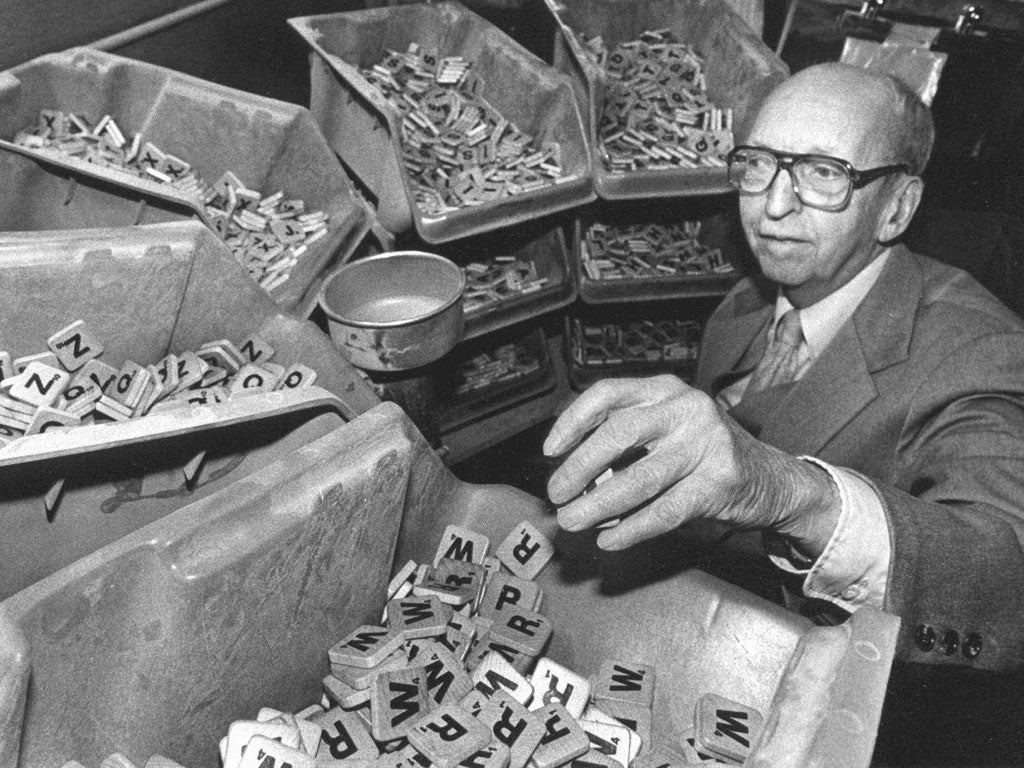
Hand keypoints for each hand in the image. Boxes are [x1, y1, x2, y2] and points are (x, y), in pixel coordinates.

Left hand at [543, 375, 840, 554]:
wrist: (771, 479)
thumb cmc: (702, 455)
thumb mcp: (664, 434)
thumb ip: (622, 448)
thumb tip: (571, 479)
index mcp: (664, 389)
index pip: (608, 394)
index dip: (572, 422)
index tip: (549, 451)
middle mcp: (686, 408)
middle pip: (618, 433)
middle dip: (579, 467)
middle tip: (556, 495)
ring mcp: (707, 443)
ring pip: (640, 478)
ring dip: (598, 504)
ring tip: (572, 521)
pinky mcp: (720, 482)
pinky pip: (665, 511)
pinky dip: (631, 528)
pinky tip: (609, 539)